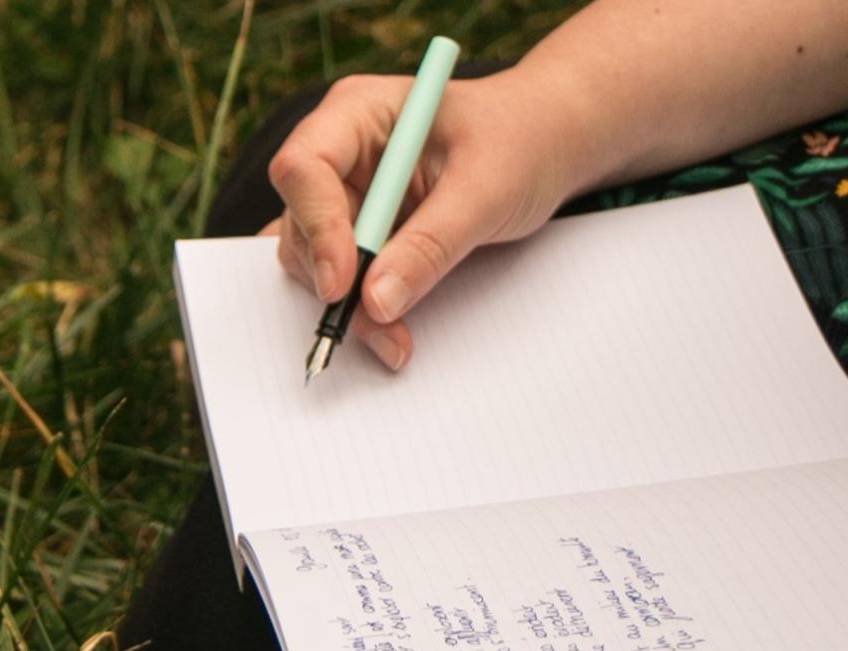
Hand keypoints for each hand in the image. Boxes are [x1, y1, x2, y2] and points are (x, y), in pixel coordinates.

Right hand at [264, 68, 587, 369]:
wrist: (546, 146)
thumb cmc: (520, 142)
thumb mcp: (487, 189)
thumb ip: (431, 244)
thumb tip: (375, 302)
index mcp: (358, 113)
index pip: (304, 167)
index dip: (316, 227)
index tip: (342, 283)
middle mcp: (341, 154)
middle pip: (301, 222)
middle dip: (332, 279)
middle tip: (379, 326)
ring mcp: (349, 196)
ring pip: (315, 259)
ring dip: (349, 305)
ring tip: (396, 340)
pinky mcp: (365, 234)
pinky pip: (345, 277)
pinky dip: (363, 309)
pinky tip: (392, 332)